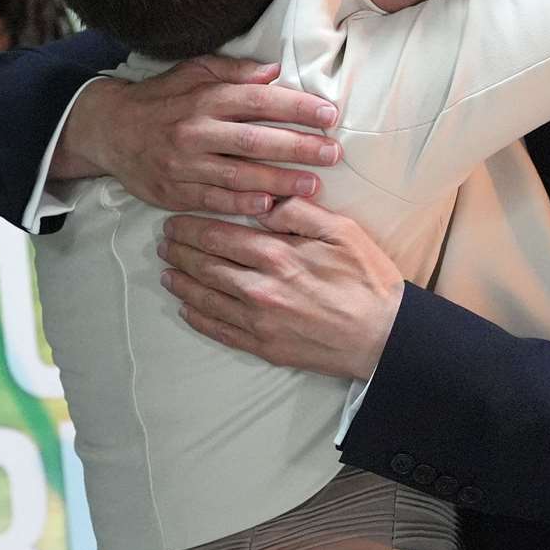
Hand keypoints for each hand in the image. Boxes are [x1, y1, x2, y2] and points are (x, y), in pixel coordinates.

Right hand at [57, 57, 341, 215]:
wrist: (108, 130)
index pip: (259, 101)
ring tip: (313, 185)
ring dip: (280, 181)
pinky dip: (241, 204)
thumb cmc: (160, 99)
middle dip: (299, 148)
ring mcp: (185, 164)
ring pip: (239, 174)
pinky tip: (269, 206)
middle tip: (332, 154)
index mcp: (205, 98)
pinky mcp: (175, 191)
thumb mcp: (193, 72)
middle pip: (256, 140)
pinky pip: (213, 200)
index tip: (329, 115)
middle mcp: (196, 130)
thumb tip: (274, 72)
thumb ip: (234, 71)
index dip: (297, 108)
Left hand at [159, 197, 404, 379]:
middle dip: (179, 252)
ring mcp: (259, 322)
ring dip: (182, 283)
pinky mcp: (265, 348)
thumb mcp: (342, 230)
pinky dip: (198, 319)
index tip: (174, 221)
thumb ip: (299, 212)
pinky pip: (220, 332)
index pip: (219, 236)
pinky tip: (187, 309)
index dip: (191, 228)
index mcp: (277, 254)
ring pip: (206, 299)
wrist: (385, 336)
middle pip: (205, 266)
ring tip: (166, 272)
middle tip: (163, 243)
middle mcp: (260, 288)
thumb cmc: (367, 278)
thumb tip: (263, 201)